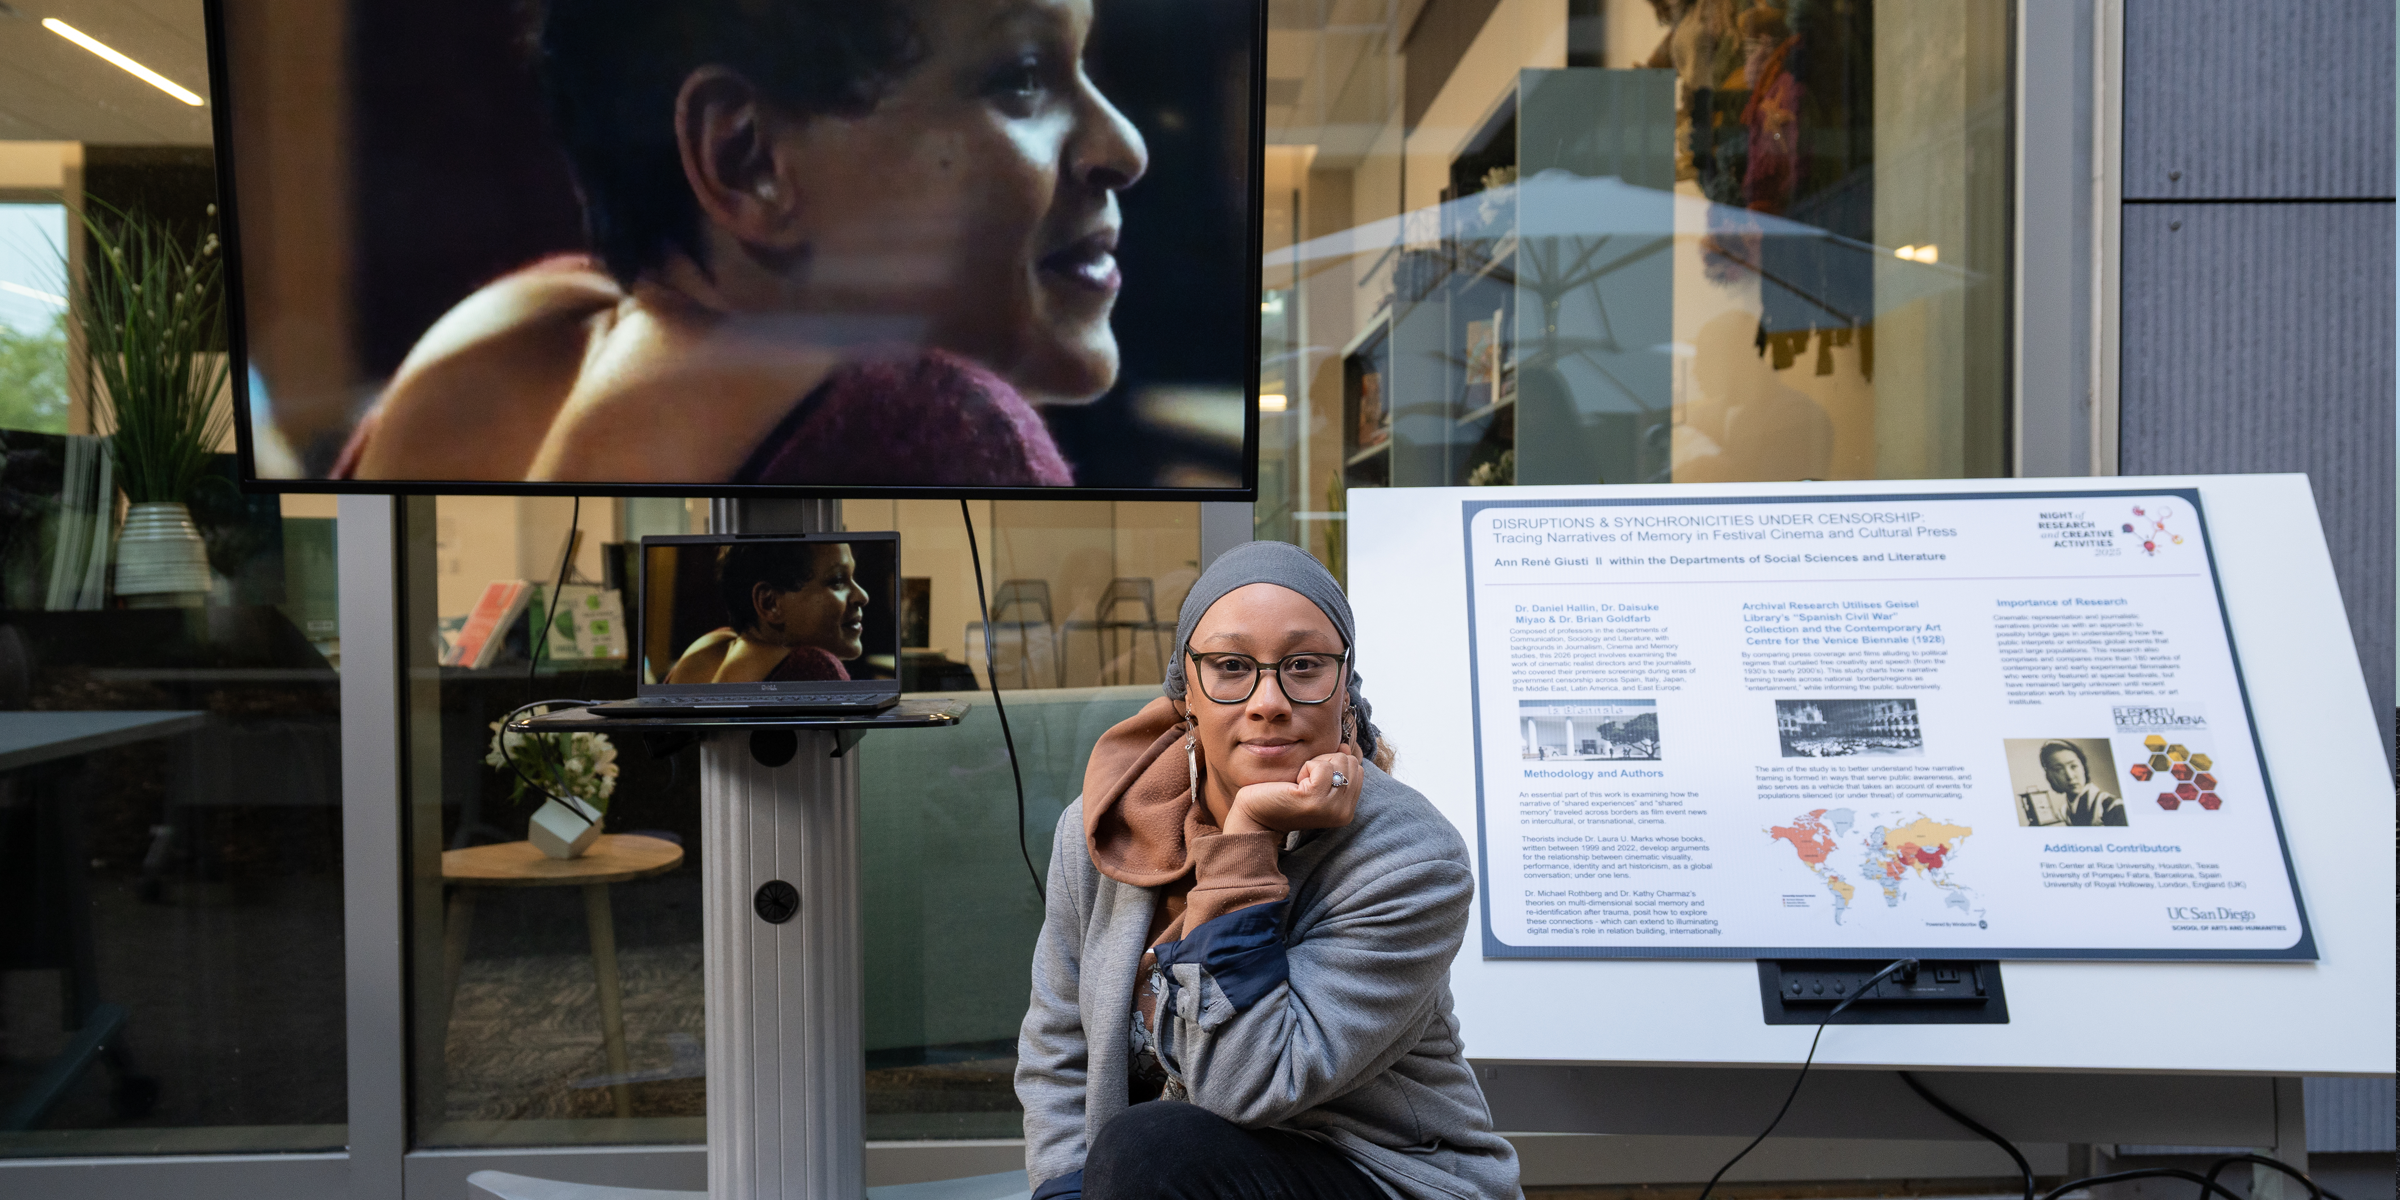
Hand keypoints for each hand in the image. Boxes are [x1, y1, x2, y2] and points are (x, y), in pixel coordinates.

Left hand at [1225, 744, 1361, 835]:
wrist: (1256, 815)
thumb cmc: (1283, 795)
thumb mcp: (1316, 782)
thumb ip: (1335, 767)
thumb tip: (1345, 747)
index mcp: (1347, 810)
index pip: (1358, 768)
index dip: (1333, 764)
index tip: (1313, 780)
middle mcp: (1344, 813)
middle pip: (1351, 762)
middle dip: (1326, 762)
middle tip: (1305, 781)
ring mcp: (1331, 808)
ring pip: (1339, 761)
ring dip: (1315, 765)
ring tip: (1300, 783)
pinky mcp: (1315, 800)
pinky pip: (1322, 767)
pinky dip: (1306, 767)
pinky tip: (1294, 783)